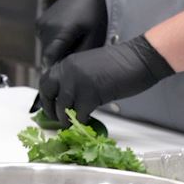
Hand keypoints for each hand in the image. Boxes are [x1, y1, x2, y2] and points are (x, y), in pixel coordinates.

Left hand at [35, 35, 174, 125]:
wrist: (137, 59)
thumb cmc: (119, 63)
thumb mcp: (89, 68)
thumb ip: (76, 79)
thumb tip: (69, 99)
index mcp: (67, 63)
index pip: (46, 80)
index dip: (46, 96)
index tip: (51, 107)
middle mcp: (67, 71)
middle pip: (47, 92)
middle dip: (50, 109)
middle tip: (58, 119)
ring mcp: (77, 82)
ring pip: (62, 106)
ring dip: (65, 119)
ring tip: (72, 125)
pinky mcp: (91, 95)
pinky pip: (79, 114)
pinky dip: (80, 122)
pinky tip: (86, 123)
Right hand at [37, 0, 107, 67]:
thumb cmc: (93, 12)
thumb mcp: (93, 37)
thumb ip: (80, 55)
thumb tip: (72, 70)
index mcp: (60, 32)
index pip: (51, 59)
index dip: (57, 69)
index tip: (64, 75)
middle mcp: (47, 28)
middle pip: (48, 54)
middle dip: (59, 59)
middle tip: (74, 57)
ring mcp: (41, 24)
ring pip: (46, 47)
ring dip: (56, 50)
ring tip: (72, 43)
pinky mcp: (40, 22)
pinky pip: (45, 39)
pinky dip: (53, 41)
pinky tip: (66, 36)